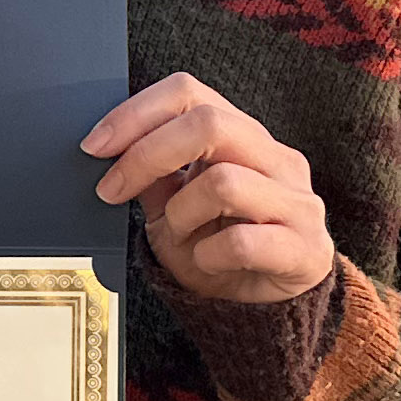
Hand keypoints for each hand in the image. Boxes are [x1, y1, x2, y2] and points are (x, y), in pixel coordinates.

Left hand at [82, 74, 335, 305]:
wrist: (267, 307)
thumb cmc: (220, 248)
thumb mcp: (173, 206)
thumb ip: (152, 174)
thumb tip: (107, 147)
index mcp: (244, 136)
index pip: (189, 93)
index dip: (137, 113)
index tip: (95, 146)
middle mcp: (277, 159)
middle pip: (209, 123)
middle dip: (147, 155)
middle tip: (111, 189)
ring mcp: (297, 202)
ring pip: (224, 183)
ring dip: (181, 214)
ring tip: (180, 234)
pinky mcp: (305, 248)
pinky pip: (242, 243)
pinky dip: (209, 256)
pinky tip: (208, 262)